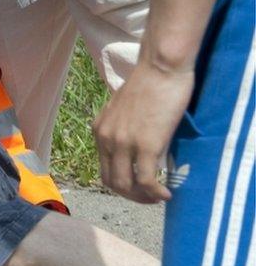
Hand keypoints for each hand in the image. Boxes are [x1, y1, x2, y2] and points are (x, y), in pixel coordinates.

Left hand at [93, 59, 193, 203]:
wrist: (161, 67)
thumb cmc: (150, 82)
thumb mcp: (126, 108)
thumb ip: (126, 128)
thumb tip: (140, 145)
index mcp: (100, 130)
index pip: (103, 168)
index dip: (120, 182)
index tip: (137, 186)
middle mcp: (106, 139)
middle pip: (111, 181)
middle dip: (129, 195)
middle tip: (148, 197)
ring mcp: (124, 144)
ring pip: (125, 185)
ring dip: (141, 197)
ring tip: (157, 198)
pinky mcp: (145, 145)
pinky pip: (145, 180)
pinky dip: (154, 192)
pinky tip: (166, 194)